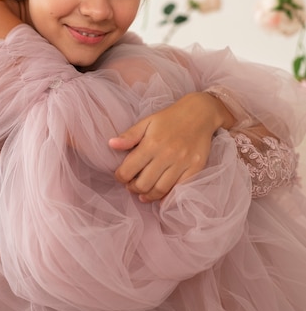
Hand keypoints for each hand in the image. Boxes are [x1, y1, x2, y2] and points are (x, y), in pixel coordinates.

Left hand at [108, 92, 233, 202]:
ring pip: (160, 190)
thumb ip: (129, 136)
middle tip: (131, 185)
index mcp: (151, 143)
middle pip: (143, 184)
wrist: (200, 113)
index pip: (128, 170)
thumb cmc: (170, 118)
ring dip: (148, 195)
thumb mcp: (147, 122)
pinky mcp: (195, 168)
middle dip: (133, 188)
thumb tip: (111, 144)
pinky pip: (179, 189)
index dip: (120, 177)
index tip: (121, 176)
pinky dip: (167, 197)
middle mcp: (166, 154)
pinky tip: (160, 195)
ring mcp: (182, 163)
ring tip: (143, 192)